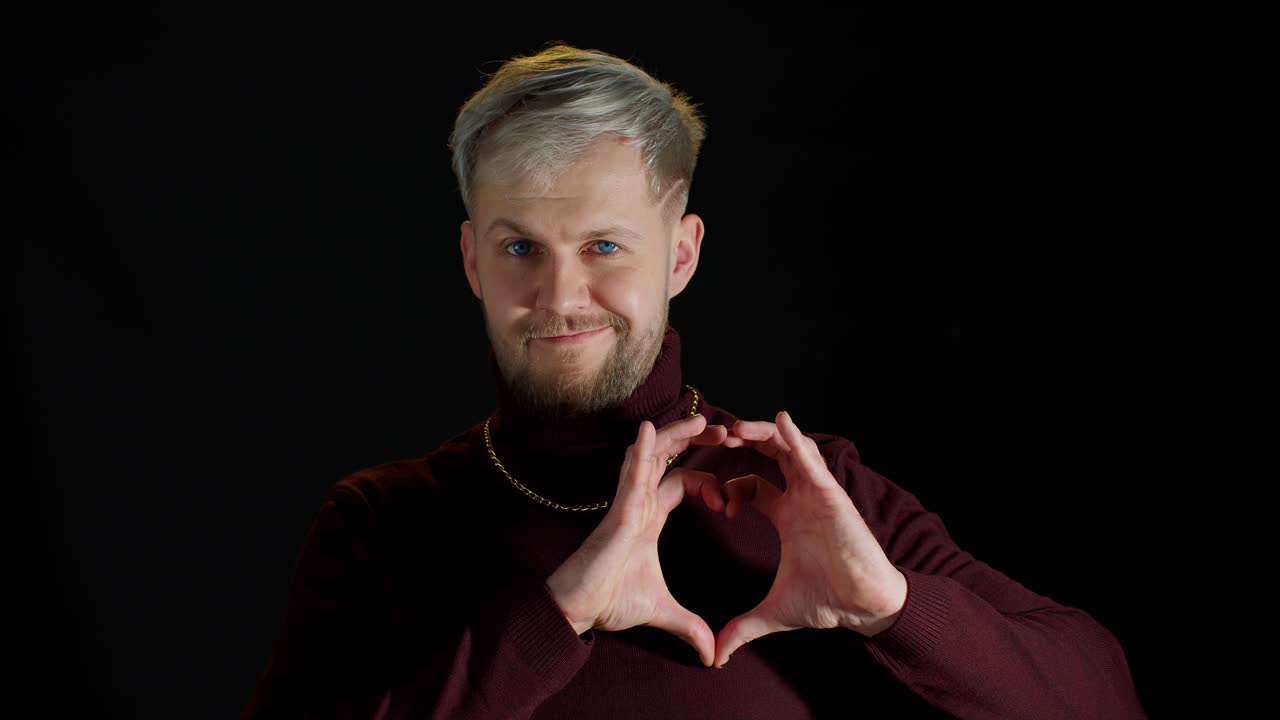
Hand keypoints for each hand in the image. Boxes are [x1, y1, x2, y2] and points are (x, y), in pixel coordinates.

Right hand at [546, 413, 729, 665]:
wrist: (578, 610)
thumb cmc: (610, 601)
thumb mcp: (662, 612)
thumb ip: (690, 626)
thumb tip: (711, 654)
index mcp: (650, 516)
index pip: (684, 481)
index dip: (711, 483)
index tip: (730, 504)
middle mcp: (639, 502)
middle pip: (670, 457)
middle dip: (696, 440)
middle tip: (727, 430)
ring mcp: (627, 503)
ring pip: (652, 457)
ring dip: (675, 435)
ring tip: (702, 419)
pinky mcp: (617, 512)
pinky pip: (629, 475)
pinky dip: (640, 452)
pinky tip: (650, 430)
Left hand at [716, 411, 907, 666]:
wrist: (862, 606)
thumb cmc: (826, 602)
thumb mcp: (772, 613)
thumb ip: (741, 628)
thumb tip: (714, 657)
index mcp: (786, 515)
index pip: (752, 483)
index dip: (730, 487)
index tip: (717, 504)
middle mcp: (800, 497)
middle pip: (768, 454)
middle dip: (743, 442)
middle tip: (715, 436)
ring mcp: (816, 491)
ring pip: (788, 447)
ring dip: (762, 433)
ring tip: (736, 428)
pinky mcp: (831, 492)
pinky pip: (811, 458)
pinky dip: (795, 438)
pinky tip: (780, 421)